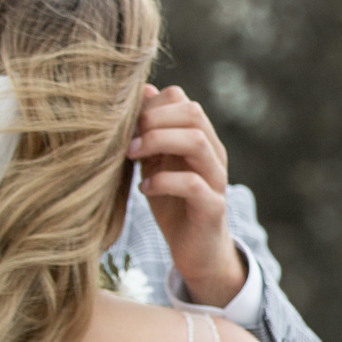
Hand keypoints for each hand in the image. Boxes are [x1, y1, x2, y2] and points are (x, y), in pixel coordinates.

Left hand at [127, 85, 247, 306]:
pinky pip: (193, 184)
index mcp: (200, 139)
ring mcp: (216, 179)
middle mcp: (213, 154)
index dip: (151, 106)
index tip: (124, 126)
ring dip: (157, 143)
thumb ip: (150, 131)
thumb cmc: (172, 203)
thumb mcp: (155, 163)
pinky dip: (163, 181)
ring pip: (196, 141)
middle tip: (127, 140)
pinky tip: (145, 189)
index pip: (182, 101)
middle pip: (192, 113)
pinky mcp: (213, 207)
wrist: (197, 251)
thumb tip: (143, 90)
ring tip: (132, 156)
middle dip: (153, 120)